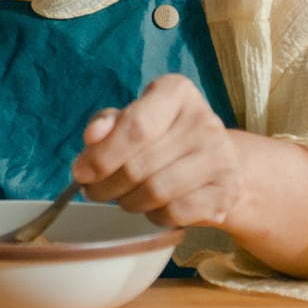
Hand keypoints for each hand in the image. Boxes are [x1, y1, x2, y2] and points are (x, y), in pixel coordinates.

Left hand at [71, 74, 243, 228]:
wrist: (213, 161)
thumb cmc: (161, 137)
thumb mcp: (132, 119)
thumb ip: (107, 124)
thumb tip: (92, 136)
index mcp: (176, 92)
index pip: (135, 126)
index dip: (102, 155)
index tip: (80, 171)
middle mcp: (204, 120)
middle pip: (139, 165)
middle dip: (105, 185)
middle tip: (93, 191)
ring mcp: (220, 157)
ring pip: (155, 192)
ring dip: (128, 202)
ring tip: (122, 197)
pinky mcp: (227, 191)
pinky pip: (176, 212)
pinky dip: (154, 215)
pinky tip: (152, 206)